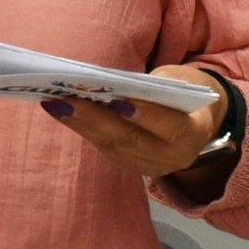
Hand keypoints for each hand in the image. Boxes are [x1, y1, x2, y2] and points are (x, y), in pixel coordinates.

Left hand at [40, 65, 228, 177]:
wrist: (192, 119)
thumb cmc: (180, 90)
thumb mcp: (176, 82)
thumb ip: (152, 87)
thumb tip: (108, 84)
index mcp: (193, 133)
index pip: (170, 126)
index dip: (146, 114)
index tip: (119, 100)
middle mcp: (173, 157)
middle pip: (130, 139)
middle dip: (95, 118)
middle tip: (66, 99)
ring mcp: (151, 166)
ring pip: (112, 146)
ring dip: (80, 123)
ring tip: (54, 103)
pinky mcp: (131, 166)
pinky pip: (105, 148)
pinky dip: (83, 128)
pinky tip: (62, 112)